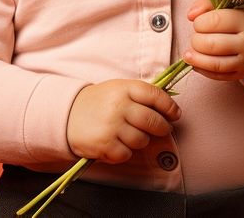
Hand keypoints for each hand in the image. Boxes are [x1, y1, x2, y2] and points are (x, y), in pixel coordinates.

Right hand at [66, 79, 180, 163]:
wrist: (68, 114)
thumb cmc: (100, 102)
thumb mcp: (118, 89)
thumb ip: (141, 95)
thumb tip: (171, 108)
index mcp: (124, 88)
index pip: (156, 96)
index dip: (170, 107)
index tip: (175, 114)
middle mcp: (118, 106)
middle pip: (153, 121)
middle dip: (162, 127)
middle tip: (162, 129)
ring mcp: (111, 126)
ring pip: (142, 140)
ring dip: (141, 140)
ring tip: (130, 134)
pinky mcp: (104, 145)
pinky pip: (127, 154)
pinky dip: (125, 152)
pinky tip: (117, 143)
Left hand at [183, 0, 243, 86]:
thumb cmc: (237, 19)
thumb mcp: (226, 6)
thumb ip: (206, 4)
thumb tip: (190, 15)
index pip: (215, 21)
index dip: (199, 22)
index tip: (198, 22)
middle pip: (211, 44)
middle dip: (196, 40)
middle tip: (197, 36)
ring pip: (214, 64)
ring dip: (196, 58)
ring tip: (189, 52)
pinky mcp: (241, 74)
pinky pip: (216, 75)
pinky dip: (201, 69)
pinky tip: (196, 61)